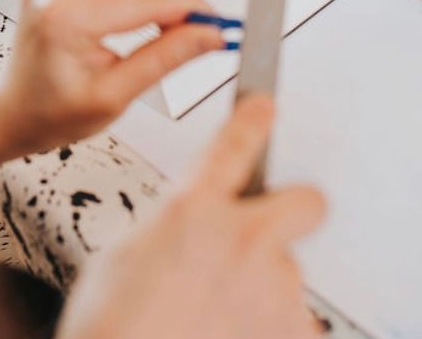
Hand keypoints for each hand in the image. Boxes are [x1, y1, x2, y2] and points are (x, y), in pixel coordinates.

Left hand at [0, 0, 224, 162]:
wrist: (14, 109)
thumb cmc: (52, 112)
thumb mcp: (114, 96)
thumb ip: (164, 59)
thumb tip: (209, 34)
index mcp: (64, 18)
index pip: (145, 1)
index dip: (191, 9)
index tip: (221, 23)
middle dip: (178, 1)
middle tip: (206, 29)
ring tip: (176, 28)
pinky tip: (146, 15)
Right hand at [58, 95, 325, 338]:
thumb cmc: (114, 322)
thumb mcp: (128, 250)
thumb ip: (174, 225)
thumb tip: (193, 222)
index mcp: (192, 209)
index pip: (235, 144)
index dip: (253, 119)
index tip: (265, 106)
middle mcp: (241, 239)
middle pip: (307, 201)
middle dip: (294, 205)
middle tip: (267, 225)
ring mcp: (272, 287)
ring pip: (290, 269)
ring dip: (266, 283)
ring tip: (223, 310)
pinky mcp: (290, 333)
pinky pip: (294, 320)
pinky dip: (271, 326)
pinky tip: (234, 334)